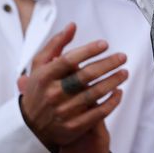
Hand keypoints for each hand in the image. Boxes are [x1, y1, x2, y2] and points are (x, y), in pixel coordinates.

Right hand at [17, 23, 127, 151]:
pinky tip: (119, 92)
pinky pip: (97, 114)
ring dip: (112, 81)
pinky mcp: (73, 127)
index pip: (69, 60)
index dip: (88, 51)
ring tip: (124, 72)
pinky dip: (111, 103)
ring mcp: (63, 111)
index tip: (105, 44)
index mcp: (45, 76)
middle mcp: (53, 94)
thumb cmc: (39, 88)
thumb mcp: (40, 66)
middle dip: (107, 64)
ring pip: (93, 94)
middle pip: (85, 76)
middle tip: (122, 57)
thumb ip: (55, 44)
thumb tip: (72, 25)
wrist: (29, 126)